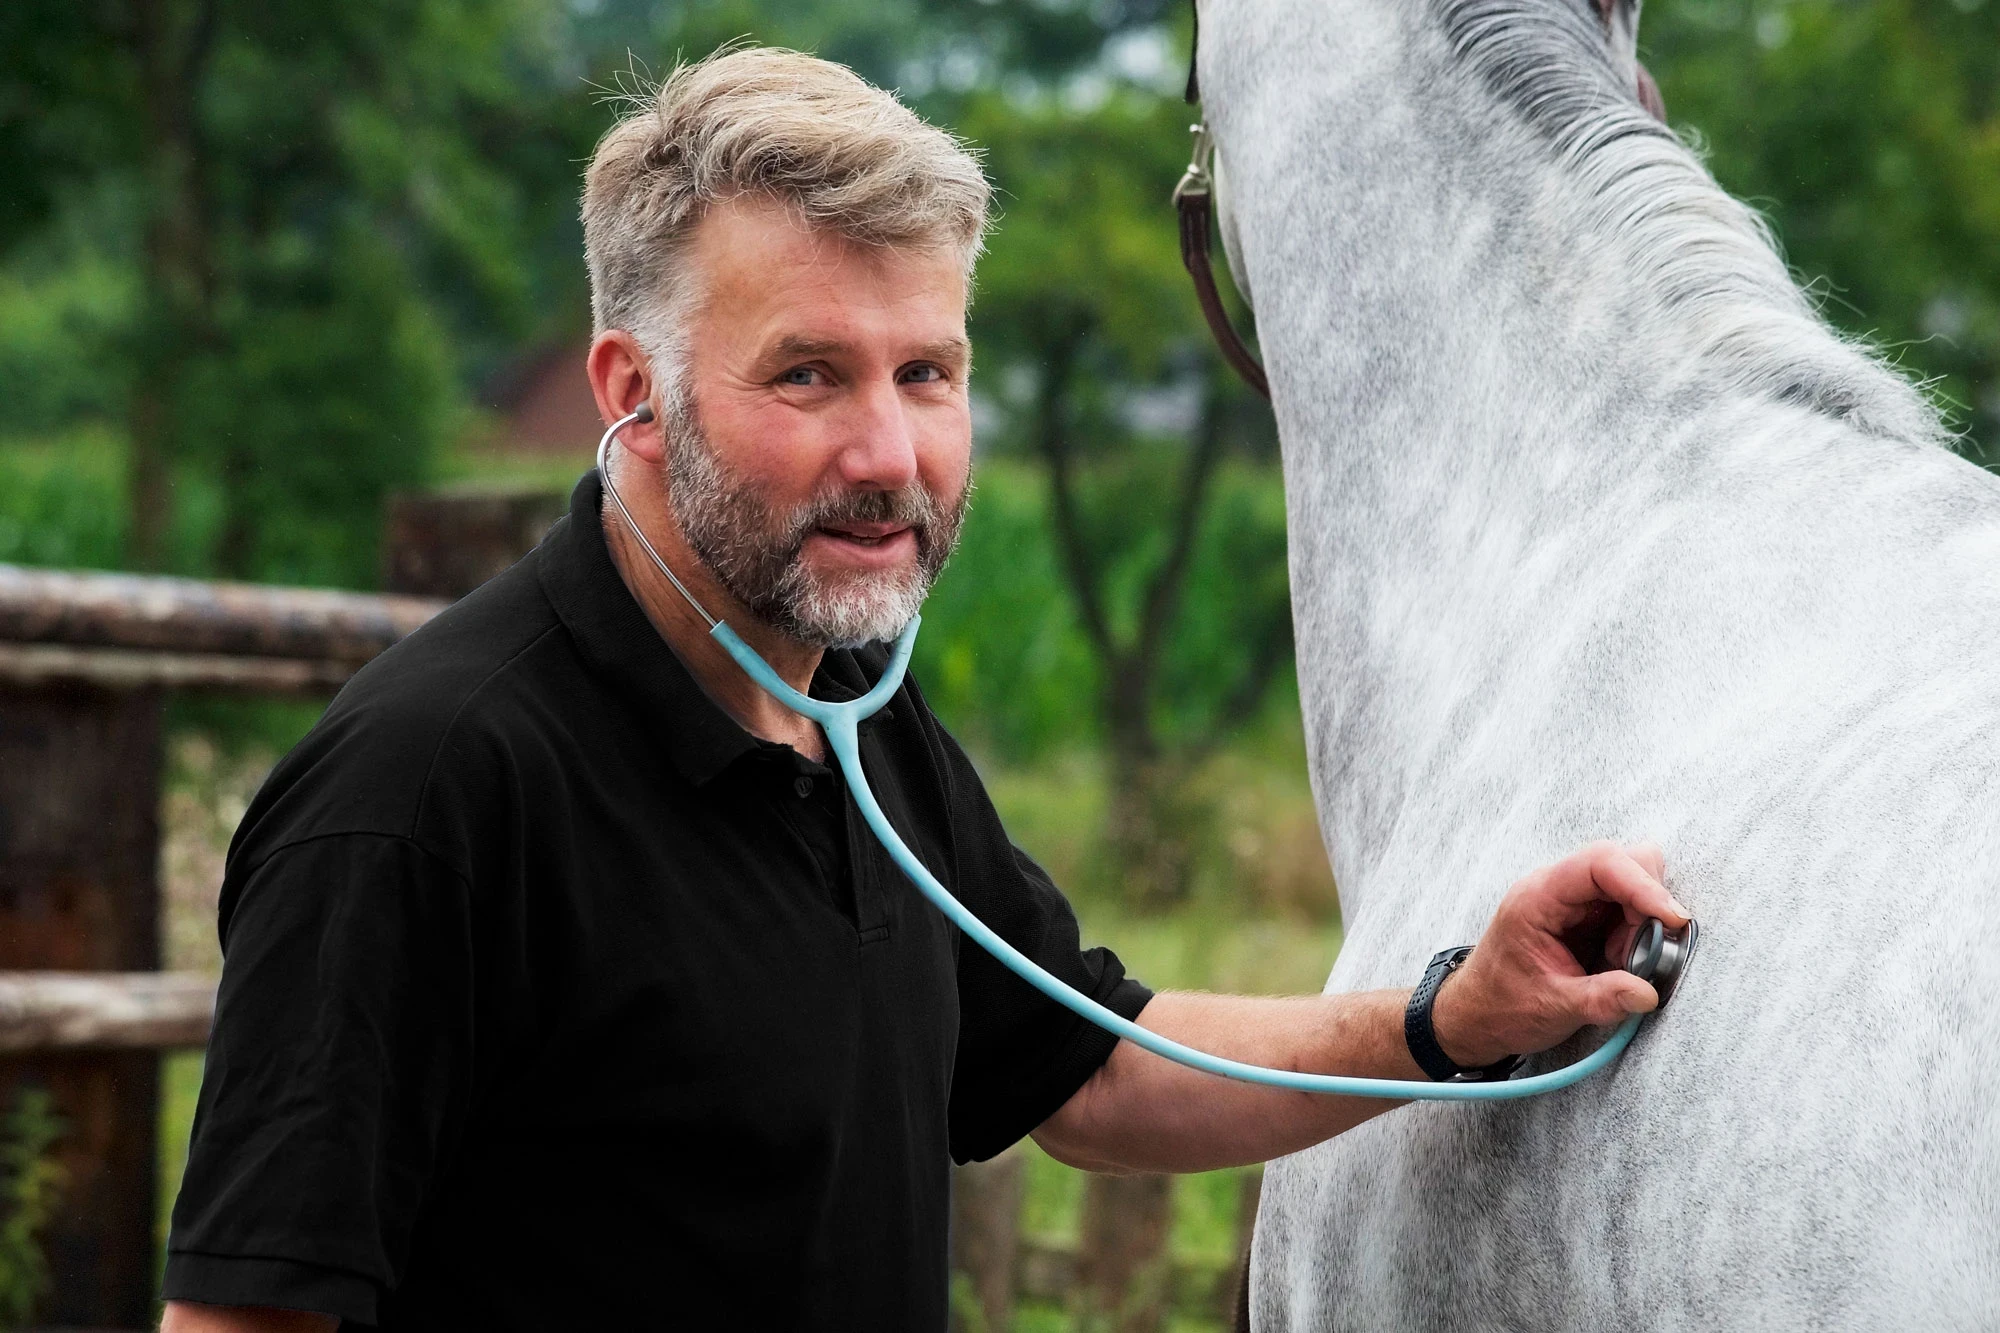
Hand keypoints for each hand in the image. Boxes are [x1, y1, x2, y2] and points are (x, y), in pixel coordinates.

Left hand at [1429, 840, 1688, 1068]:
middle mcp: (1555, 888)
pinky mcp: (1584, 916)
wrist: (1475, 1015)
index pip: (1599, 863)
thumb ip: (1601, 999)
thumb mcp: (1552, 1008)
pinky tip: (1618, 962)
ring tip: (1621, 963)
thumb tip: (1648, 992)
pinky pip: (1625, 909)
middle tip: (1644, 951)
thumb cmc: (1502, 1006)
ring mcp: (1571, 900)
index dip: (1643, 884)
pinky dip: (1636, 933)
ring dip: (1642, 923)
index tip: (1673, 919)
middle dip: (1647, 903)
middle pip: (1622, 862)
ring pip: (1630, 884)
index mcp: (1538, 898)